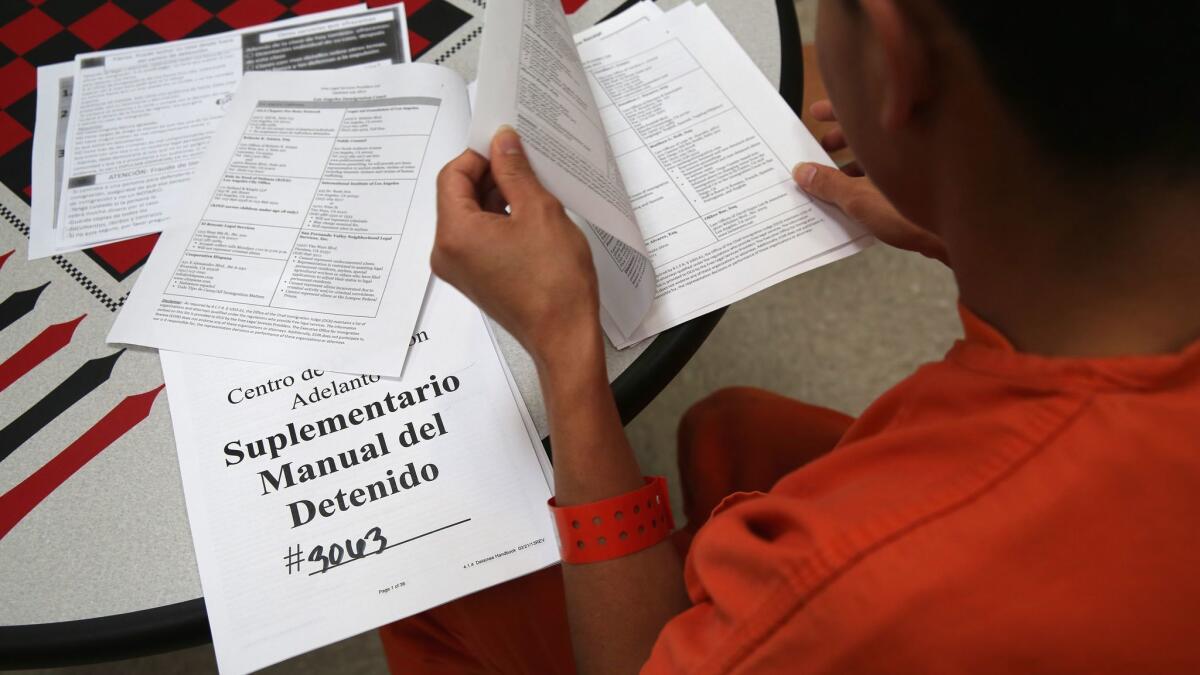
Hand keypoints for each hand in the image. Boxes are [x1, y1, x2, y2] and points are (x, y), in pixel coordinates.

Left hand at [433, 127, 600, 368]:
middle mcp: (447, 253)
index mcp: (455, 234)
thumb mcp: (539, 211)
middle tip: (522, 164)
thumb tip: (503, 144)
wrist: (565, 336)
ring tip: (532, 192)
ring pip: (470, 216)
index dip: (479, 156)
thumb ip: (515, 172)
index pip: (452, 175)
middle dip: (489, 176)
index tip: (505, 146)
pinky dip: (499, 221)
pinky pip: (479, 238)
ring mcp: (460, 269)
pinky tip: (529, 216)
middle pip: (458, 195)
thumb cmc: (554, 286)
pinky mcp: (476, 278)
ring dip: (497, 198)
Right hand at [795, 100, 948, 264]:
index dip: (837, 110)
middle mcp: (912, 140)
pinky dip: (877, 175)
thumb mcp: (861, 200)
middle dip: (844, 138)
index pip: (862, 110)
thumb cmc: (917, 213)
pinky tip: (863, 192)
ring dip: (858, 160)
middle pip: (872, 130)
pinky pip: (896, 169)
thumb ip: (830, 185)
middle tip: (822, 145)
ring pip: (884, 151)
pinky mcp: (930, 180)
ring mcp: (923, 160)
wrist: (964, 236)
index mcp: (894, 134)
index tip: (817, 112)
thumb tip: (804, 172)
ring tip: (838, 175)